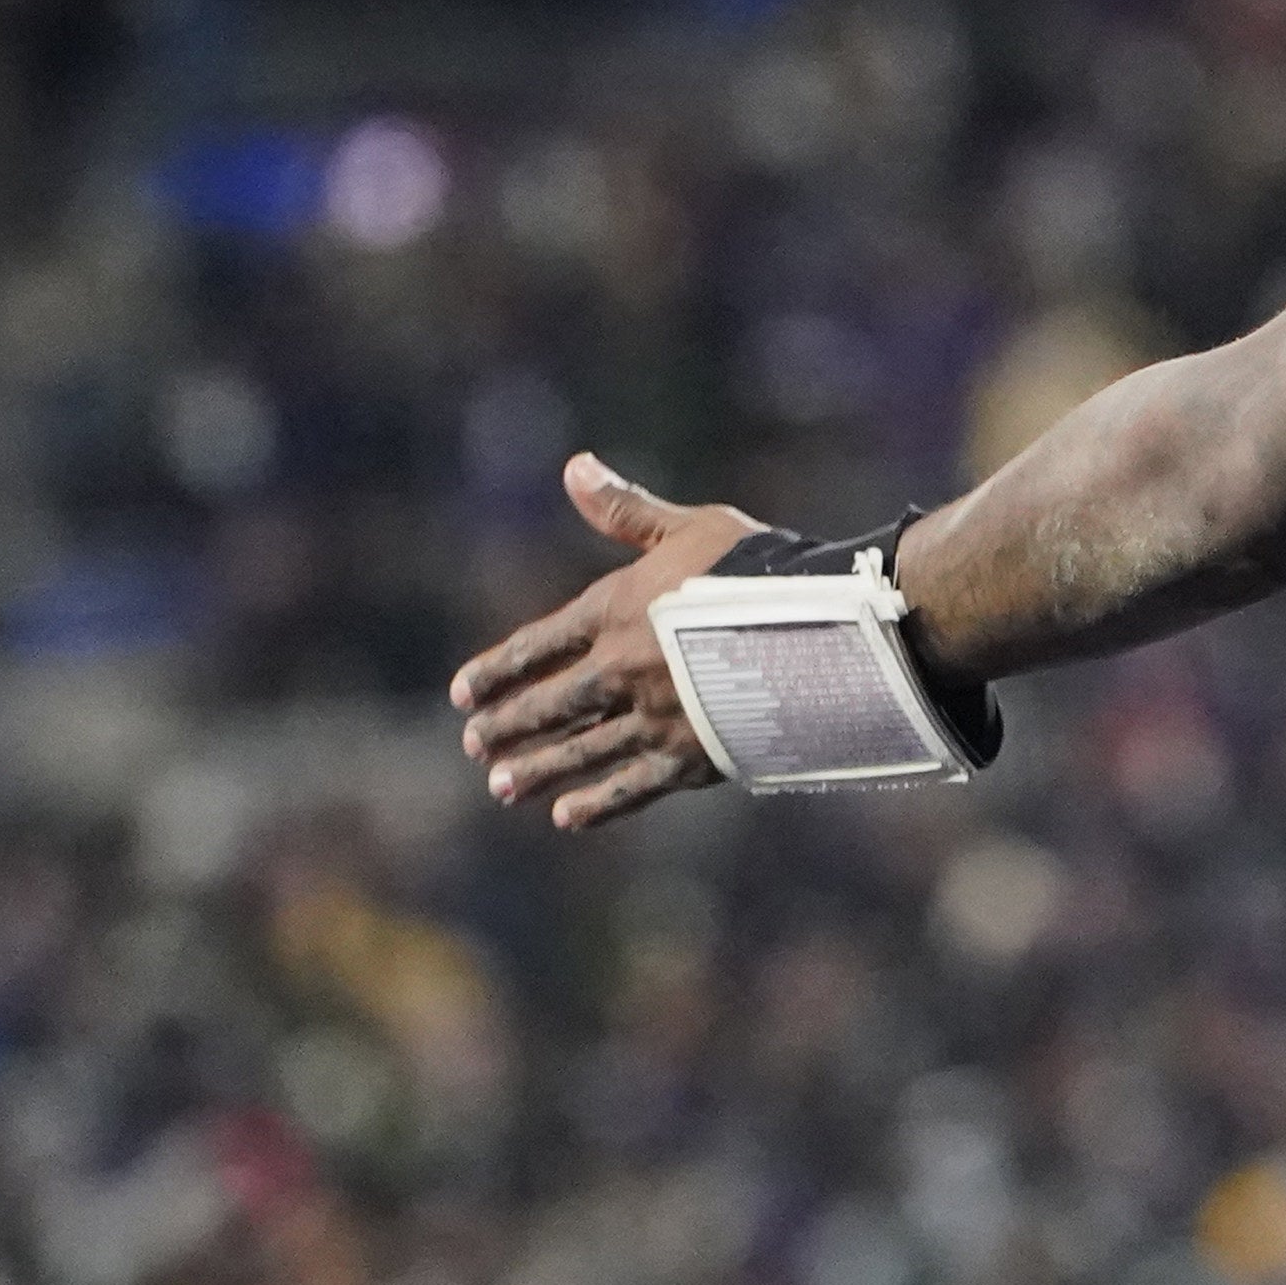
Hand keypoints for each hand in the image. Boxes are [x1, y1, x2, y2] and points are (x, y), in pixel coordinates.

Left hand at [449, 452, 770, 829]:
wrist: (822, 623)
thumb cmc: (760, 566)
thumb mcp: (691, 527)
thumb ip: (627, 510)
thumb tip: (574, 467)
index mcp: (617, 610)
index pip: (540, 645)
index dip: (498, 669)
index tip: (462, 692)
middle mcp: (624, 669)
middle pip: (552, 703)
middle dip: (509, 724)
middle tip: (473, 743)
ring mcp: (656, 717)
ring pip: (582, 749)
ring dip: (538, 769)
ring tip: (502, 787)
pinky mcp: (693, 756)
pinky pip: (634, 784)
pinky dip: (599, 802)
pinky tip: (568, 817)